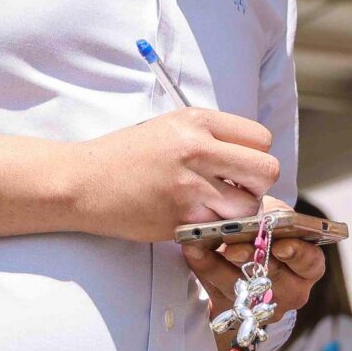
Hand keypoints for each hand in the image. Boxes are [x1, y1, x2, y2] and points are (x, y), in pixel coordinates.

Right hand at [73, 110, 280, 242]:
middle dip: (258, 185)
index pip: (261, 138)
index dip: (255, 154)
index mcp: (197, 121)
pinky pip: (221, 228)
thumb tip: (253, 156)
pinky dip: (216, 229)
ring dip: (239, 212)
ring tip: (216, 208)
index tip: (239, 165)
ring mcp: (190, 187)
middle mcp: (198, 150)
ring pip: (249, 206)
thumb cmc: (127, 155)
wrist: (84, 182)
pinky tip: (196, 220)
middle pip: (267, 170)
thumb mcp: (170, 128)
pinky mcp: (181, 219)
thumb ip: (211, 136)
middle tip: (237, 190)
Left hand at [186, 208, 327, 349]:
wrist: (243, 262)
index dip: (298, 255)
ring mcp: (264, 306)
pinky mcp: (237, 313)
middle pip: (274, 278)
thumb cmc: (264, 234)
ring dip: (218, 264)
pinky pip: (218, 293)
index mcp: (307, 268)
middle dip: (251, 259)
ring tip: (200, 244)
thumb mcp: (274, 221)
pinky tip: (192, 252)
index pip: (310, 263)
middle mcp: (290, 290)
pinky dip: (204, 269)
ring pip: (242, 288)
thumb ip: (273, 215)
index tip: (280, 245)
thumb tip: (259, 208)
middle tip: (233, 247)